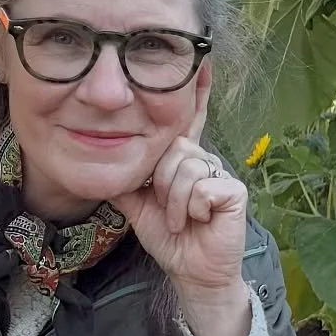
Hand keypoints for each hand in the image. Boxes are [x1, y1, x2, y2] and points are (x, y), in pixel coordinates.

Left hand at [112, 101, 249, 321]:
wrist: (190, 271)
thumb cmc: (170, 239)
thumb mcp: (138, 208)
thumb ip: (124, 183)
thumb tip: (100, 163)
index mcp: (182, 161)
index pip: (187, 123)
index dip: (198, 93)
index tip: (205, 63)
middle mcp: (203, 161)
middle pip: (175, 148)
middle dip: (162, 184)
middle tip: (166, 210)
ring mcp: (220, 174)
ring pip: (187, 168)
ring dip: (176, 203)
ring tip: (181, 221)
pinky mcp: (234, 191)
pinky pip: (203, 187)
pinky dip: (194, 209)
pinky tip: (201, 220)